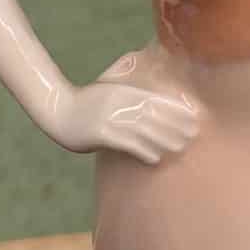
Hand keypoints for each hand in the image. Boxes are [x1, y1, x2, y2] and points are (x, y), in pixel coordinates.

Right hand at [43, 77, 200, 165]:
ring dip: (163, 139)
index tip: (194, 117)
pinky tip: (155, 158)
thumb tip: (151, 102)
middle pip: (153, 115)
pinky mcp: (99, 133)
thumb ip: (128, 94)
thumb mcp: (107, 92)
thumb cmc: (84, 104)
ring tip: (179, 148)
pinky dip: (142, 150)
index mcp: (122, 91)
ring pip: (142, 130)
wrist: (55, 111)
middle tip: (193, 136)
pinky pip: (126, 143)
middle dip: (175, 125)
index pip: (155, 99)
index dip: (176, 109)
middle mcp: (118, 103)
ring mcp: (108, 118)